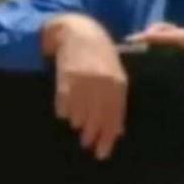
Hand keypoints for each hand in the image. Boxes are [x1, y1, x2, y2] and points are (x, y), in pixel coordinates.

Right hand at [42, 14, 127, 159]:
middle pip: (97, 118)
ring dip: (79, 124)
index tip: (103, 151)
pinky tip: (67, 115)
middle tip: (88, 146)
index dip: (108, 136)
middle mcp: (102, 84)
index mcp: (118, 82)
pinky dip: (65, 112)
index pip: (114, 116)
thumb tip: (119, 129)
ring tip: (78, 130)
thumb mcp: (116, 74)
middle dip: (93, 136)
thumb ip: (117, 100)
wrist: (80, 32)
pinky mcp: (65, 79)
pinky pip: (64, 105)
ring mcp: (83, 82)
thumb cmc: (102, 55)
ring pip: (79, 114)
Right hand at [127, 24, 183, 83]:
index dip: (146, 37)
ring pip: (175, 40)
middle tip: (135, 53)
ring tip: (148, 63)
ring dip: (162, 45)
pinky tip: (173, 68)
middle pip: (166, 33)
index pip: (164, 34)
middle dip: (151, 38)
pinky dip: (175, 51)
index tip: (128, 42)